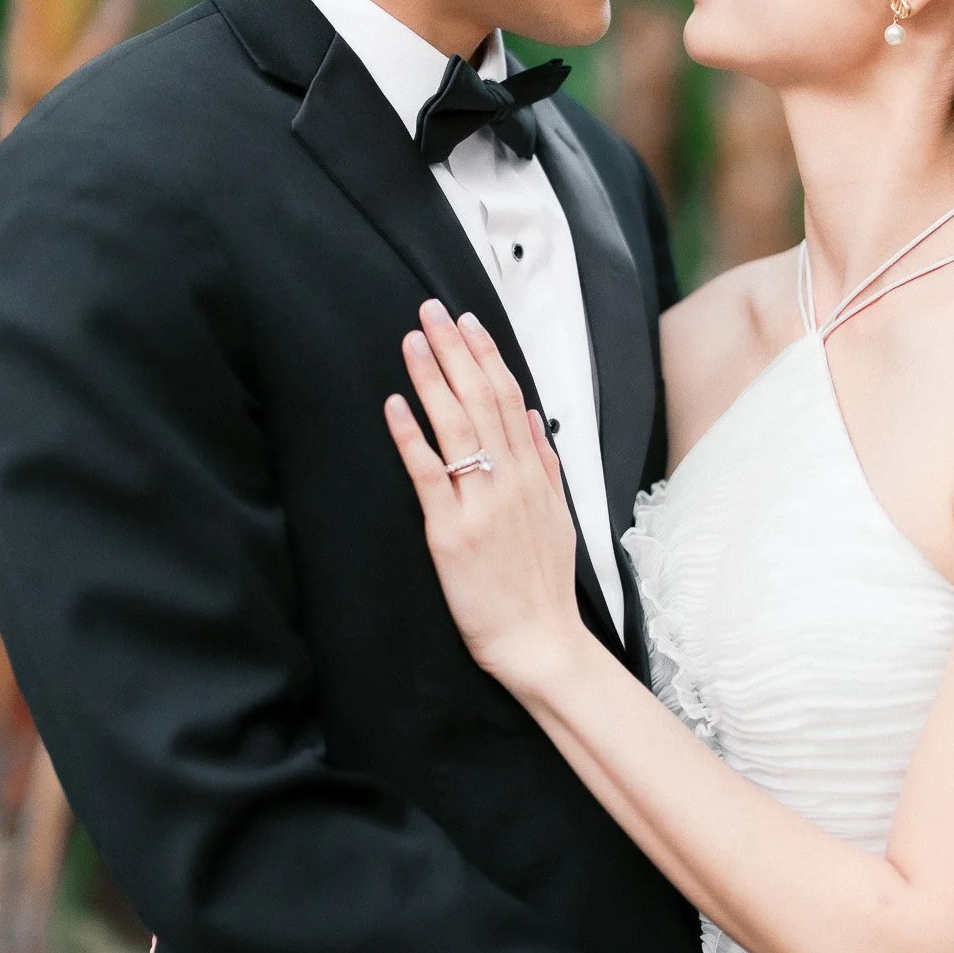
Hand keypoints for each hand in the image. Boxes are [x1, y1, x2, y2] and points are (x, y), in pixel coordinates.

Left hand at [385, 301, 589, 693]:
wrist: (541, 640)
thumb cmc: (544, 586)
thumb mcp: (558, 517)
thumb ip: (544, 464)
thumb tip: (530, 418)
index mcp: (533, 474)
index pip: (507, 398)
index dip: (485, 355)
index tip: (467, 321)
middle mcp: (509, 480)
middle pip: (480, 399)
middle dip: (454, 350)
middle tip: (430, 312)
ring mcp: (480, 504)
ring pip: (456, 426)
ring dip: (432, 378)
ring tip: (412, 342)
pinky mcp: (450, 533)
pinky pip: (428, 475)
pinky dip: (411, 436)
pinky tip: (395, 405)